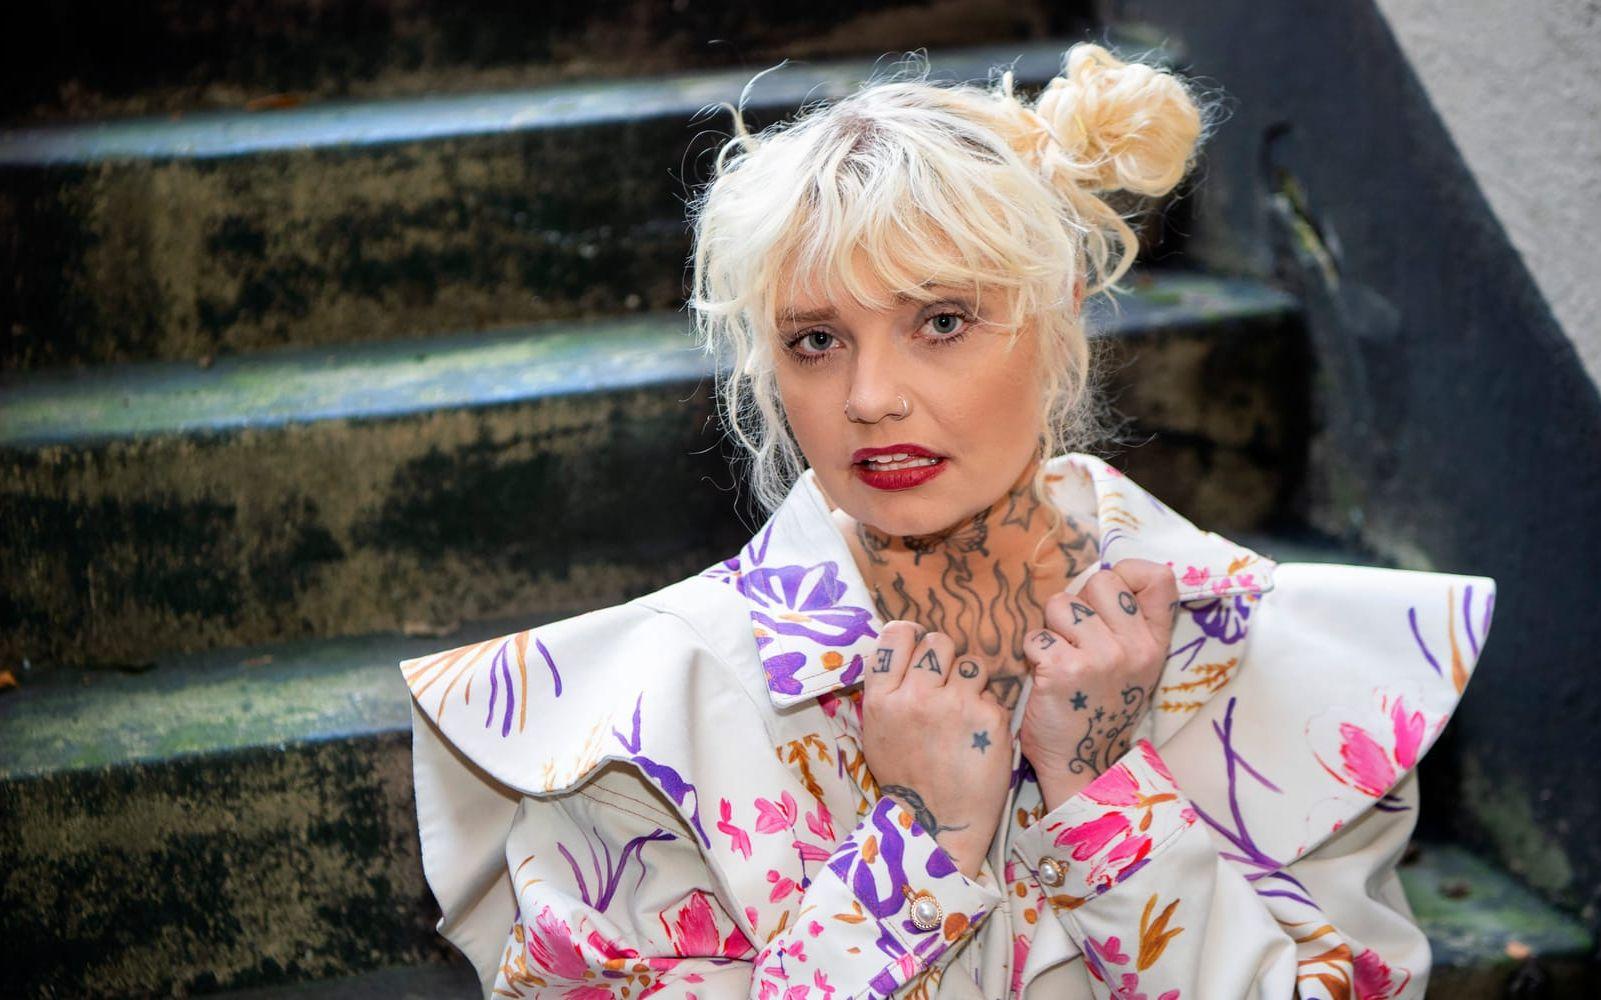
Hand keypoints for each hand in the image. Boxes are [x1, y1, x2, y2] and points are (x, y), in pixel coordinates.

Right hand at [861, 621, 1013, 877]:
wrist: (937, 824)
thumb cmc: (905, 777)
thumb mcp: (876, 731)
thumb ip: (887, 689)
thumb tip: (903, 648)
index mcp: (881, 698)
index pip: (898, 634)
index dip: (912, 636)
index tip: (920, 649)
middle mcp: (915, 696)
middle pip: (938, 641)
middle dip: (945, 658)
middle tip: (946, 684)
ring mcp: (955, 705)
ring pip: (971, 663)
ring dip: (971, 682)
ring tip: (965, 711)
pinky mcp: (990, 719)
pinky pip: (992, 694)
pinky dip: (988, 710)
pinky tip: (980, 734)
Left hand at [1018, 559, 1179, 811]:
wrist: (1083, 765)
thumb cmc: (1099, 708)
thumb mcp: (1133, 667)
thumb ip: (1127, 623)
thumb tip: (1105, 574)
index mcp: (1154, 643)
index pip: (1158, 577)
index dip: (1127, 573)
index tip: (1107, 597)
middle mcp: (1134, 648)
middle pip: (1101, 580)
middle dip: (1079, 603)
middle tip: (1076, 639)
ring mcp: (1101, 657)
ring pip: (1061, 604)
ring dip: (1051, 629)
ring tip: (1060, 659)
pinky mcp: (1064, 668)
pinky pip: (1036, 635)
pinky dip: (1032, 653)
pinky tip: (1045, 677)